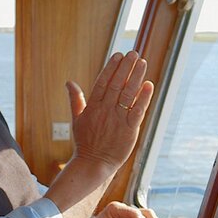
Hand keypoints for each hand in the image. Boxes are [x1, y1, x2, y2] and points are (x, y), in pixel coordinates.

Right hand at [66, 51, 154, 176]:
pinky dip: (143, 98)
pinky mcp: (129, 130)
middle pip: (116, 85)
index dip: (111, 68)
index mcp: (93, 107)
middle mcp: (105, 111)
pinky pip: (137, 111)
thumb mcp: (77, 119)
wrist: (92, 164)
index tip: (119, 55)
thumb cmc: (85, 142)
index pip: (102, 82)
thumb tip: (69, 82)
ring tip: (142, 63)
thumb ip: (75, 99)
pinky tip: (149, 85)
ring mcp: (117, 120)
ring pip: (127, 94)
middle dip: (125, 68)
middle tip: (134, 53)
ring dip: (136, 77)